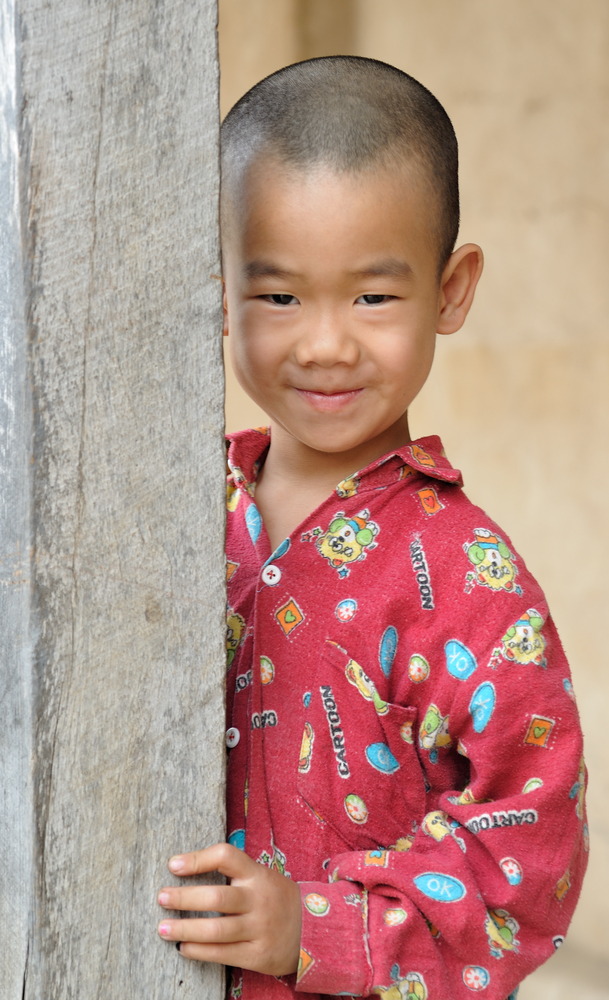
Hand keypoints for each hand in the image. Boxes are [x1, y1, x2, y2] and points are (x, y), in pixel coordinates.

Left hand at [157, 842, 300, 976]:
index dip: (198, 859)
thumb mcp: (261, 877)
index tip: (173, 865)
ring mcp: (259, 929)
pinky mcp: (258, 955)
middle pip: (215, 898)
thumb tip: (187, 868)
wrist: (314, 930)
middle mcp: (259, 900)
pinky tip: (183, 947)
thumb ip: (233, 873)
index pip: (226, 856)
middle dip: (183, 899)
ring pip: (215, 930)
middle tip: (161, 898)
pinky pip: (221, 954)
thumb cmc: (275, 898)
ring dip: (184, 929)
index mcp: (257, 874)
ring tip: (163, 928)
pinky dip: (197, 951)